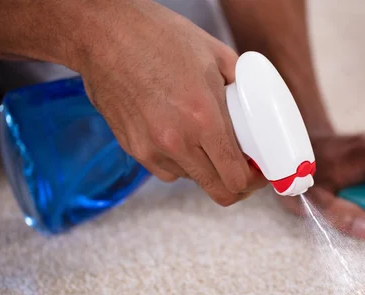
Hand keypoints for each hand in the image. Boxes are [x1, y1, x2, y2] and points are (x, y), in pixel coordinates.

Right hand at [78, 1, 265, 205]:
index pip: (236, 178)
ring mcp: (151, 149)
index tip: (259, 172)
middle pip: (218, 191)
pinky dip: (181, 162)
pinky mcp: (133, 149)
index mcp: (203, 119)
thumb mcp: (216, 54)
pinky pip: (167, 170)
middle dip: (237, 185)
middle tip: (243, 169)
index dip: (254, 181)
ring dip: (207, 169)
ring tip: (208, 142)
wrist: (104, 34)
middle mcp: (177, 142)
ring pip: (192, 180)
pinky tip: (181, 136)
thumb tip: (260, 107)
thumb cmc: (159, 37)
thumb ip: (243, 86)